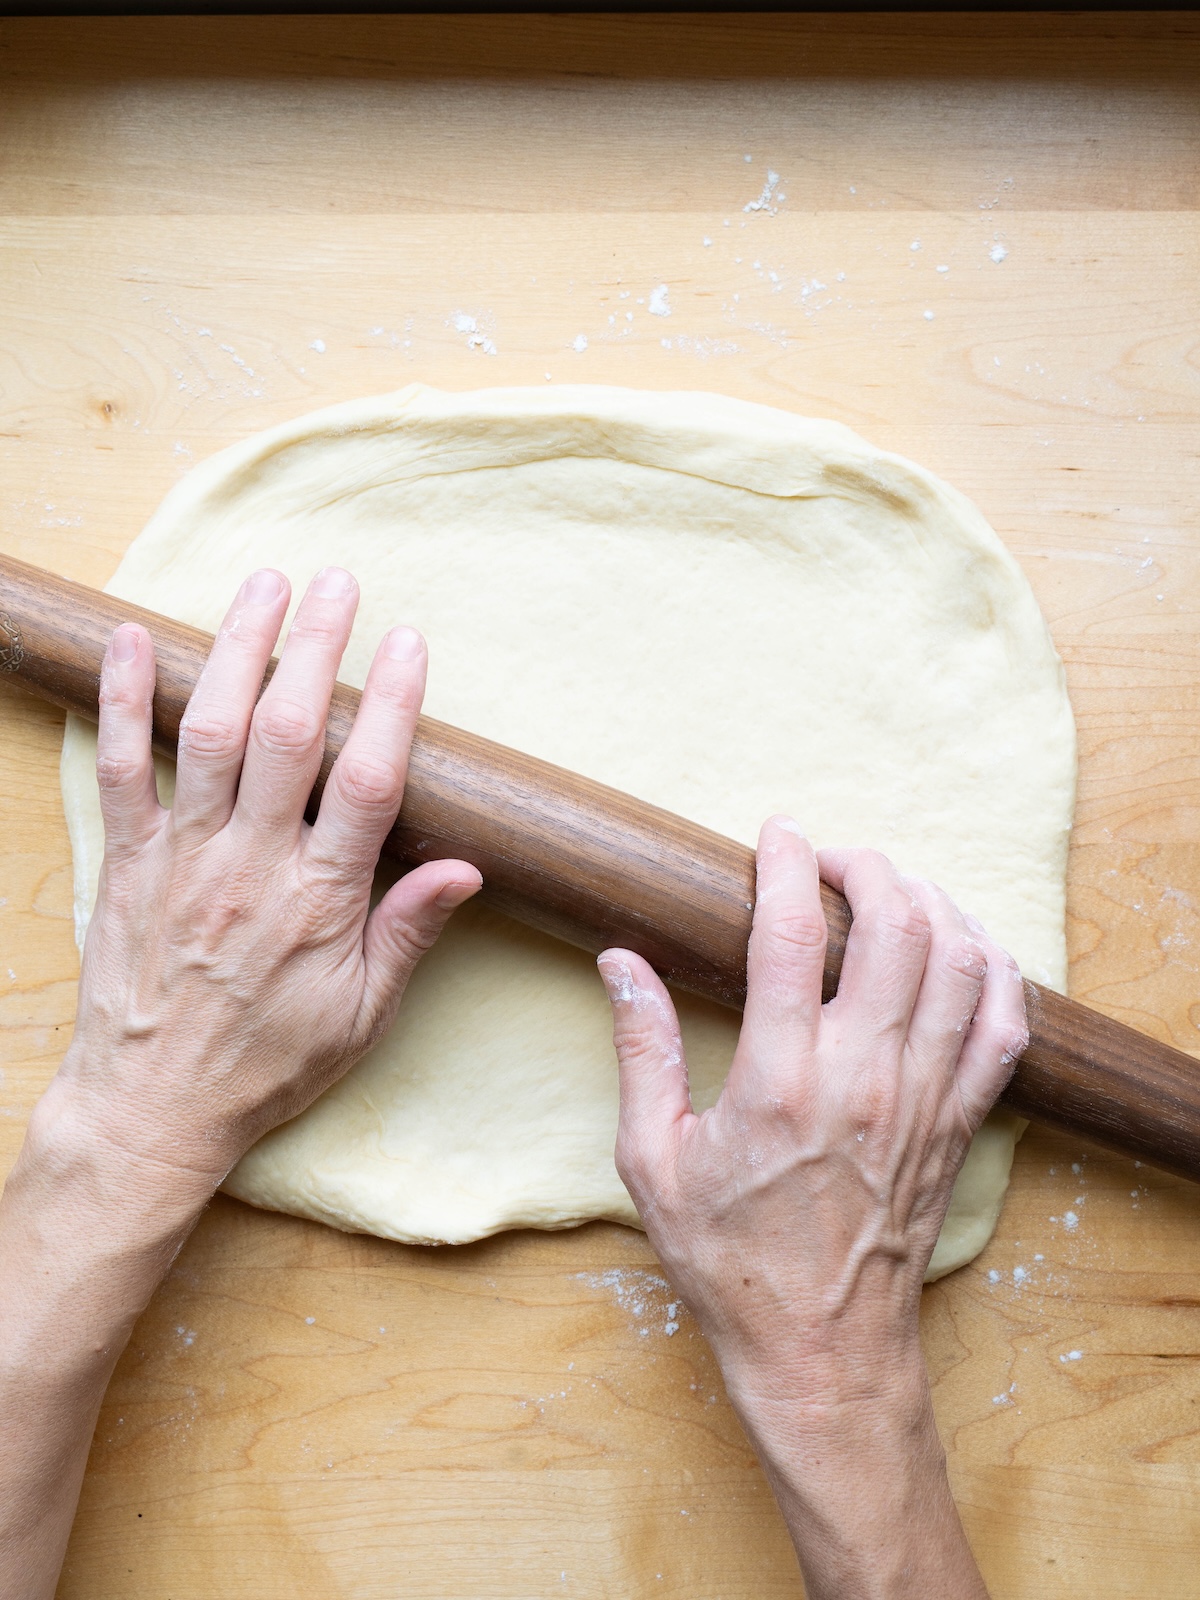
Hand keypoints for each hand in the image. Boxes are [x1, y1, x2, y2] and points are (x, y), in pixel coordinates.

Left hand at [40, 565, 480, 1197]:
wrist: (152, 1110)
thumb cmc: (268, 1065)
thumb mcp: (362, 1017)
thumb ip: (408, 934)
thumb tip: (466, 866)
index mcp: (318, 900)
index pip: (366, 782)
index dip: (391, 705)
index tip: (408, 642)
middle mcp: (249, 864)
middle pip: (286, 733)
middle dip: (314, 648)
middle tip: (337, 583)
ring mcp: (183, 855)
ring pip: (208, 732)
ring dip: (235, 650)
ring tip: (262, 586)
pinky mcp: (127, 860)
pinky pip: (122, 768)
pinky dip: (123, 700)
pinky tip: (130, 638)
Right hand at [597, 817, 1026, 1597]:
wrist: (822, 1348)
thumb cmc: (730, 1259)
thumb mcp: (654, 1160)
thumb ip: (642, 1051)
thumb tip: (619, 962)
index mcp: (781, 1078)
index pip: (791, 932)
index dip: (786, 861)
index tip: (777, 831)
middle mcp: (865, 1076)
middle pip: (894, 924)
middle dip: (865, 866)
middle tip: (832, 858)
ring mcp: (925, 1097)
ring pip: (956, 959)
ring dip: (928, 901)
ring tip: (889, 887)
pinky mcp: (960, 1121)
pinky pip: (1004, 1023)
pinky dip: (992, 967)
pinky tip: (960, 944)